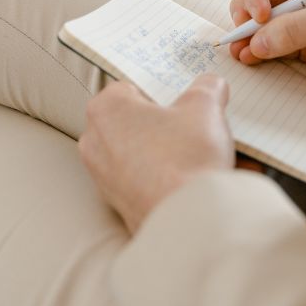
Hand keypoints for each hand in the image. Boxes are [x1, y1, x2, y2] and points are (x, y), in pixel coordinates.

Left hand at [79, 74, 233, 233]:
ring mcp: (102, 177)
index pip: (131, 87)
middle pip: (132, 120)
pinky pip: (140, 180)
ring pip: (136, 151)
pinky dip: (160, 176)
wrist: (189, 220)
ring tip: (194, 153)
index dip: (161, 91)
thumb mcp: (205, 107)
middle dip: (160, 121)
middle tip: (190, 123)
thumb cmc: (186, 158)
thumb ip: (207, 88)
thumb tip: (211, 85)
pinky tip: (186, 177)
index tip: (181, 98)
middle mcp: (94, 142)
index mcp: (106, 109)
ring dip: (161, 150)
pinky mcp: (117, 204)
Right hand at [228, 0, 305, 88]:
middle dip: (248, 15)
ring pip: (265, 25)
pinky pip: (275, 46)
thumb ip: (298, 28)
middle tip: (240, 35)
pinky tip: (252, 59)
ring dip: (250, 36)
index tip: (256, 17)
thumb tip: (258, 41)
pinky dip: (260, 52)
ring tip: (240, 52)